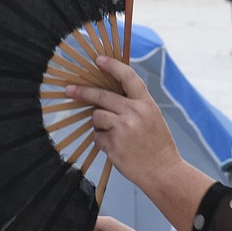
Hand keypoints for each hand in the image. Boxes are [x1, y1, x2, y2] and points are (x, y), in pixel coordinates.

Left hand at [65, 55, 180, 187]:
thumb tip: (107, 96)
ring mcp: (123, 127)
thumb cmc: (157, 145)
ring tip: (115, 135)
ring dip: (100, 124)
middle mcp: (134, 112)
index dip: (112, 66)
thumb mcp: (152, 117)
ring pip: (97, 116)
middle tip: (69, 90)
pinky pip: (97, 136)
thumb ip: (134, 105)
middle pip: (101, 96)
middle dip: (82, 92)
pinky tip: (117, 148)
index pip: (128, 77)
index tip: (98, 59)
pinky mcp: (113, 143)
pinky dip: (102, 141)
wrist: (163, 171)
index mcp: (146, 103)